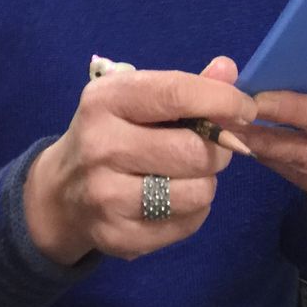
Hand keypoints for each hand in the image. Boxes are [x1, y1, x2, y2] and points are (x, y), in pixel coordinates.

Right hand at [23, 56, 254, 263]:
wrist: (60, 193)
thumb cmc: (112, 133)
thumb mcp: (137, 99)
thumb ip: (187, 86)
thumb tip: (228, 70)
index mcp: (106, 100)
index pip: (177, 94)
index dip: (223, 101)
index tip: (246, 109)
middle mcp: (100, 146)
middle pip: (194, 150)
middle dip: (219, 148)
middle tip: (213, 147)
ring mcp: (105, 196)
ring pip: (196, 192)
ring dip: (207, 182)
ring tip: (189, 173)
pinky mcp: (116, 237)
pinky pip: (187, 224)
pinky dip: (195, 211)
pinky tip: (175, 199)